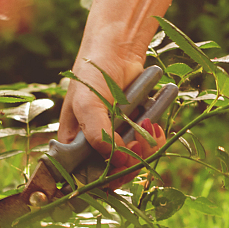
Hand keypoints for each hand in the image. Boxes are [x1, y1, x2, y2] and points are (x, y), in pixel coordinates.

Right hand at [60, 35, 164, 173]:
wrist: (118, 49)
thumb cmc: (93, 73)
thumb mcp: (88, 104)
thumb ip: (98, 135)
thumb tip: (119, 160)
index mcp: (73, 145)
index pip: (86, 178)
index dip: (105, 178)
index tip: (120, 166)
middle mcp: (93, 147)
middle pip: (114, 174)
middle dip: (130, 162)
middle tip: (136, 143)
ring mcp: (116, 140)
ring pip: (135, 162)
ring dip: (146, 149)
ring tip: (147, 126)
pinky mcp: (135, 131)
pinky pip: (148, 147)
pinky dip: (155, 138)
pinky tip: (154, 124)